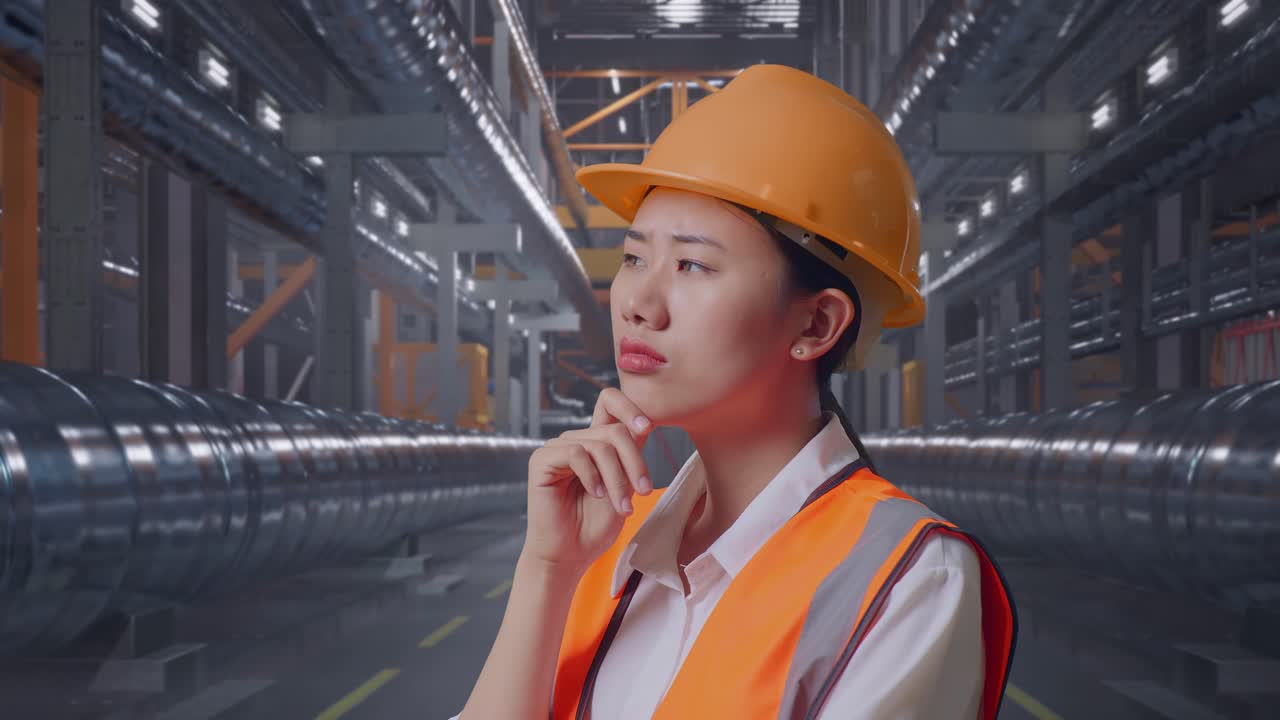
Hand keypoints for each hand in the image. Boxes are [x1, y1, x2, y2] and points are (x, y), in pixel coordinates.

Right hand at [523, 388, 654, 577]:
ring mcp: (557, 448)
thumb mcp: (624, 486)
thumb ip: (630, 455)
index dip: (630, 407)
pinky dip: (592, 476)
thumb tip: (644, 424)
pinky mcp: (542, 460)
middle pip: (614, 430)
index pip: (609, 402)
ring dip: (617, 478)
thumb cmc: (595, 526)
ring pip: (600, 445)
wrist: (570, 555)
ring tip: (622, 506)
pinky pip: (576, 453)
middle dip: (635, 462)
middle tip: (643, 492)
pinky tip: (596, 494)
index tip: (647, 428)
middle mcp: (576, 440)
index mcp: (595, 442)